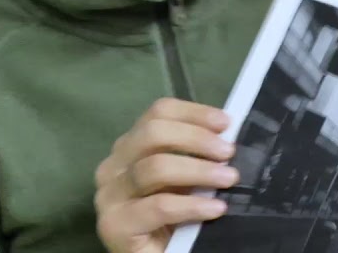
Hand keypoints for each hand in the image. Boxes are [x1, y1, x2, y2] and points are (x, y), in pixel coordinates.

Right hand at [94, 98, 238, 252]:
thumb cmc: (174, 222)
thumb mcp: (186, 182)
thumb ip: (196, 158)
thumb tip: (227, 136)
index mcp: (128, 148)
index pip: (157, 113)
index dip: (193, 113)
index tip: (225, 123)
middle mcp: (112, 167)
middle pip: (152, 133)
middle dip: (196, 138)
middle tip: (228, 153)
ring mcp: (109, 196)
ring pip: (154, 167)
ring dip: (197, 170)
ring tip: (229, 179)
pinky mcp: (114, 225)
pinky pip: (158, 206)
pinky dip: (191, 205)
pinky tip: (215, 209)